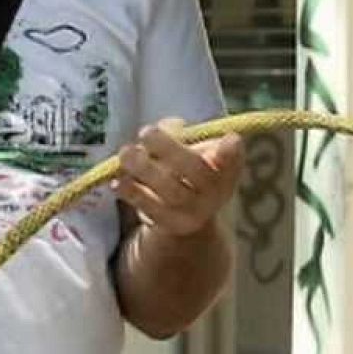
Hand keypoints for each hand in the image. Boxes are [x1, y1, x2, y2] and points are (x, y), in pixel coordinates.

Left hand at [114, 117, 243, 239]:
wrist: (188, 213)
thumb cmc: (189, 168)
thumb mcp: (194, 148)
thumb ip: (183, 134)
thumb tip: (167, 127)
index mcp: (227, 167)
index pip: (234, 158)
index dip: (232, 151)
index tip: (229, 139)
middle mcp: (217, 191)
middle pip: (195, 170)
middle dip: (169, 149)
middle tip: (145, 132)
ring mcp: (196, 212)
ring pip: (170, 191)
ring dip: (145, 170)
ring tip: (126, 152)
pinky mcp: (173, 225)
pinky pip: (151, 210)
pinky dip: (133, 194)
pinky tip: (118, 182)